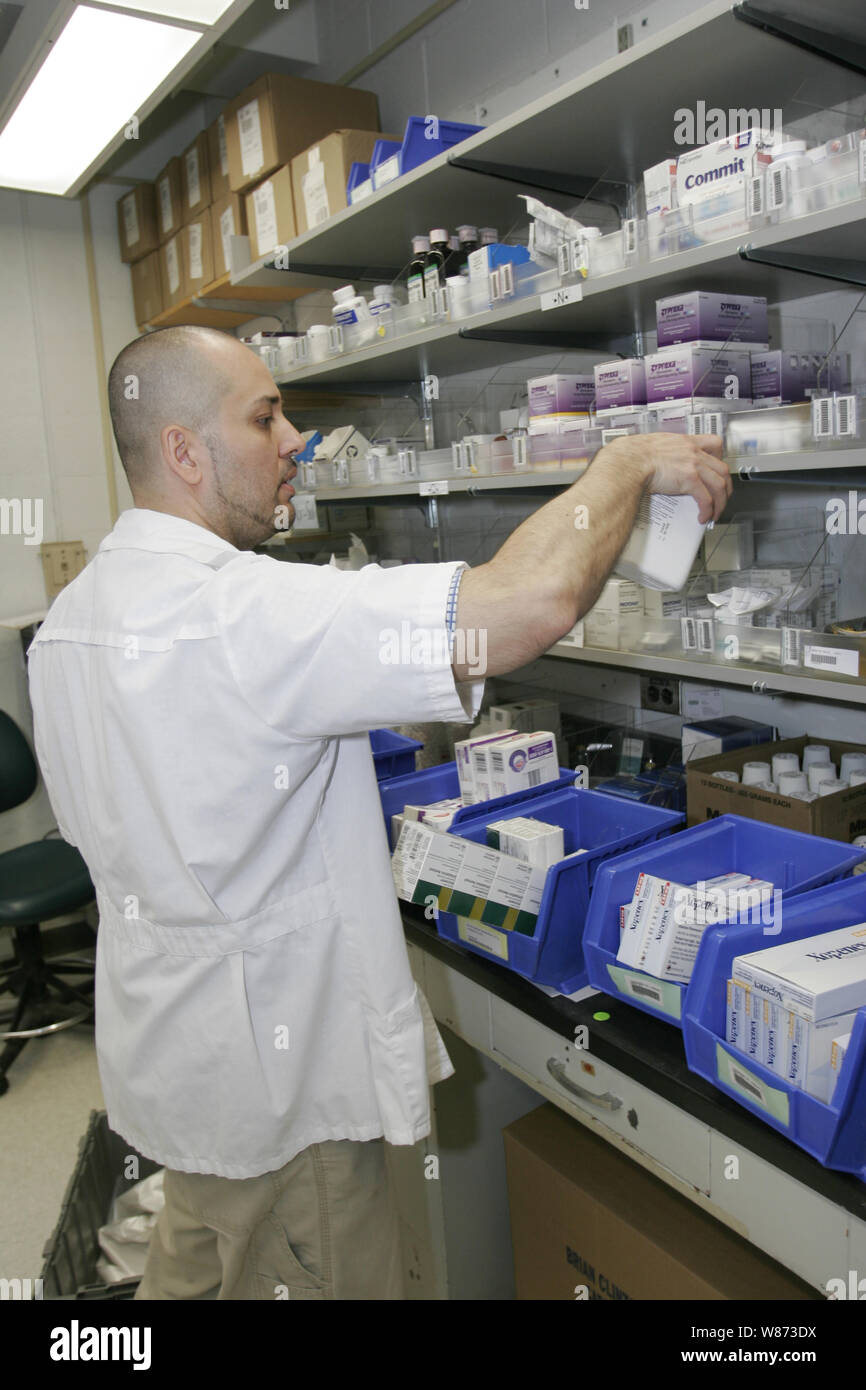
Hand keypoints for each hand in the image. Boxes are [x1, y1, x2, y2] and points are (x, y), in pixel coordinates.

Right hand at [601, 432, 730, 523]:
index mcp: (685, 442)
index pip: (714, 443)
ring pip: (719, 485)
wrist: (629, 461)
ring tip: (714, 513)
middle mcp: (693, 451)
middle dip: (725, 487)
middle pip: (722, 469)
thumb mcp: (654, 448)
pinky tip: (702, 516)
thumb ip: (666, 455)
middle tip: (721, 498)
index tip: (718, 469)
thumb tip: (663, 467)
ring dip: (720, 502)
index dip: (720, 458)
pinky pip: (706, 497)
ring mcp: (693, 464)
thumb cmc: (633, 456)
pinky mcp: (689, 479)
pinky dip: (707, 509)